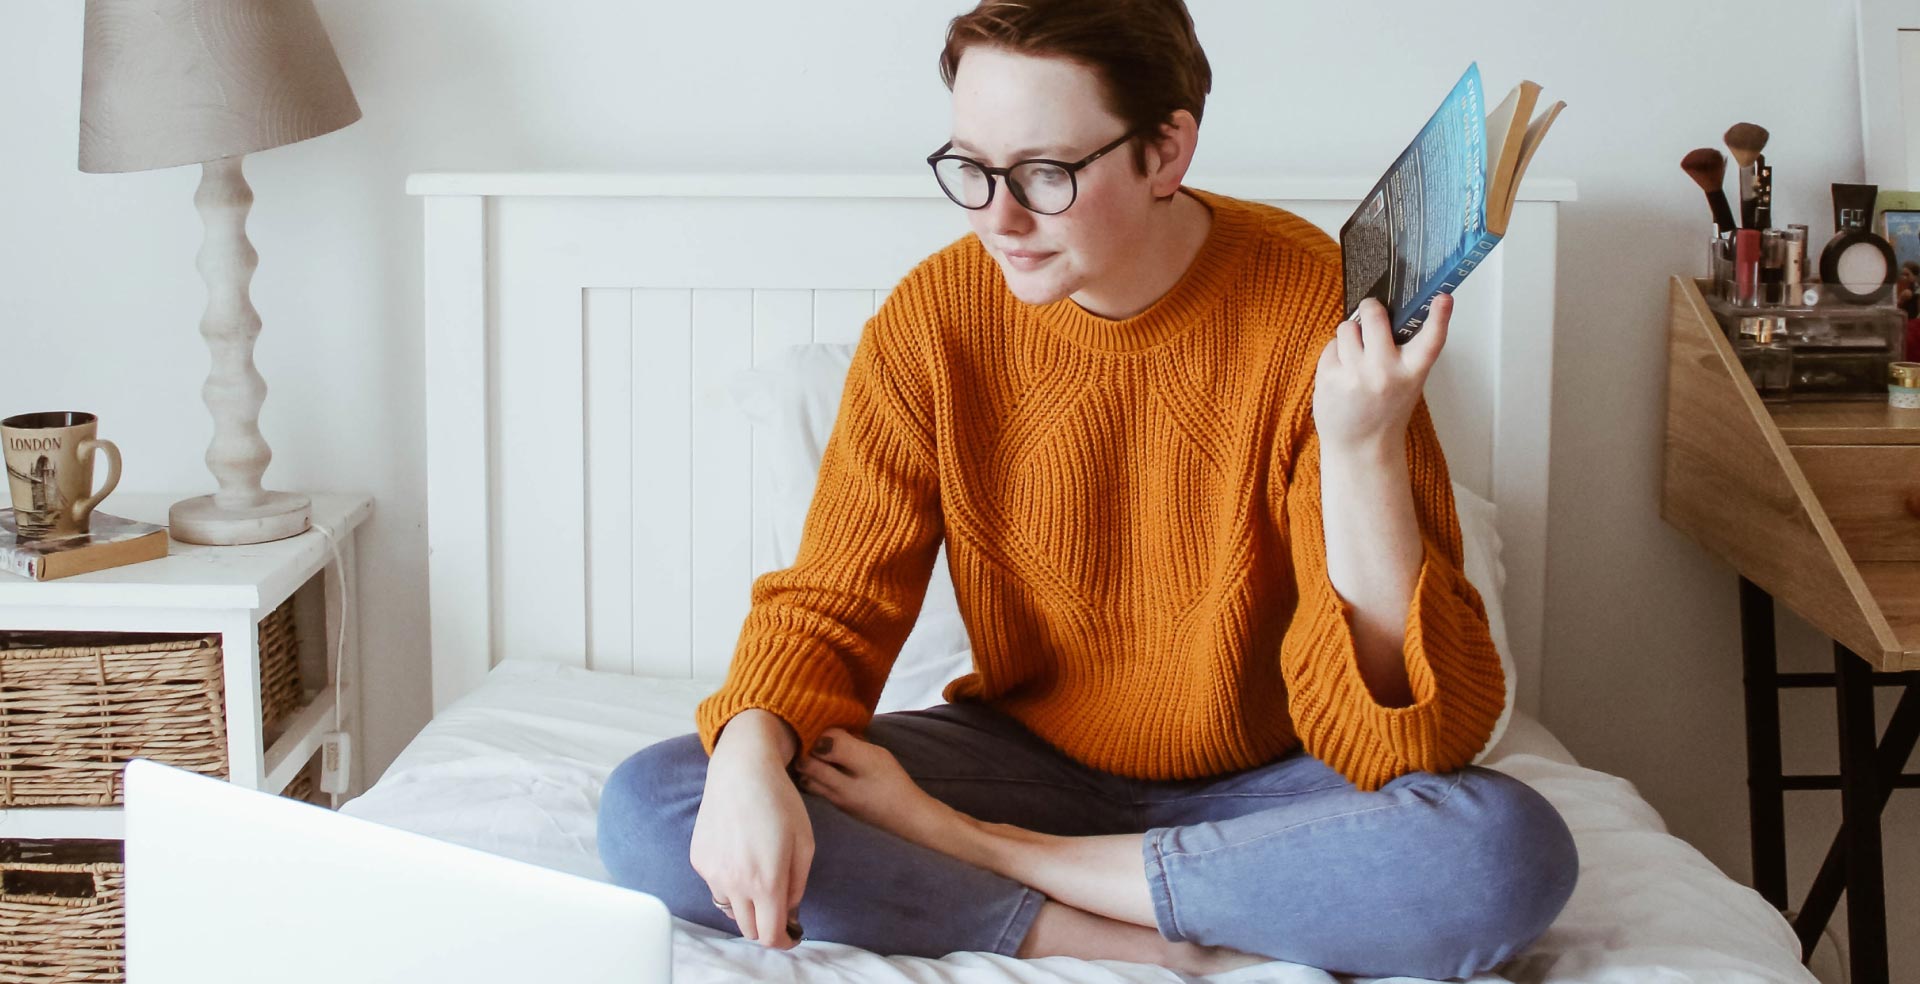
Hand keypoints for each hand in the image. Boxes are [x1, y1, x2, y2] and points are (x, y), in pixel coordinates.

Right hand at [690, 718, 812, 949]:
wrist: (742, 770)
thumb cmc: (780, 802)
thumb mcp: (804, 844)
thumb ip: (798, 885)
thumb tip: (789, 911)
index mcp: (766, 881)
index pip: (770, 935)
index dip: (784, 941)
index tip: (792, 935)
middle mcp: (734, 882)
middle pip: (748, 929)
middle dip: (765, 923)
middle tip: (778, 905)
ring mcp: (712, 873)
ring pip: (730, 908)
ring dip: (746, 902)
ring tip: (758, 870)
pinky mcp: (698, 860)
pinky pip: (715, 885)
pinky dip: (729, 881)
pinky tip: (739, 851)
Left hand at [1311, 294, 1450, 454]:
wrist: (1361, 447)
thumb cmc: (1385, 411)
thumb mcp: (1407, 383)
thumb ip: (1402, 352)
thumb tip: (1383, 313)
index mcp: (1412, 372)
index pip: (1431, 339)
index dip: (1440, 316)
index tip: (1444, 297)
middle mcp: (1385, 372)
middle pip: (1374, 316)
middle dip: (1370, 309)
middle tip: (1370, 312)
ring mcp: (1355, 375)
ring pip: (1346, 327)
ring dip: (1350, 335)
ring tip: (1356, 356)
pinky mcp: (1330, 378)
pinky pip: (1330, 346)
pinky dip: (1335, 354)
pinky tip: (1342, 373)